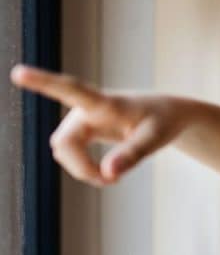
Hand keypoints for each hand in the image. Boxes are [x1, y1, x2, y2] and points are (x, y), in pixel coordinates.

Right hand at [10, 64, 182, 185]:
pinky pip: (69, 154)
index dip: (44, 82)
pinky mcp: (80, 130)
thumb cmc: (162, 121)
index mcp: (105, 103)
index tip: (19, 72)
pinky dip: (84, 168)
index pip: (71, 90)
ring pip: (63, 151)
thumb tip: (107, 174)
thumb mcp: (156, 138)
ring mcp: (80, 119)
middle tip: (111, 182)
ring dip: (83, 170)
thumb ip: (132, 155)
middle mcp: (86, 108)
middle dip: (82, 167)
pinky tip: (106, 172)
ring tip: (113, 178)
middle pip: (64, 143)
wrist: (165, 114)